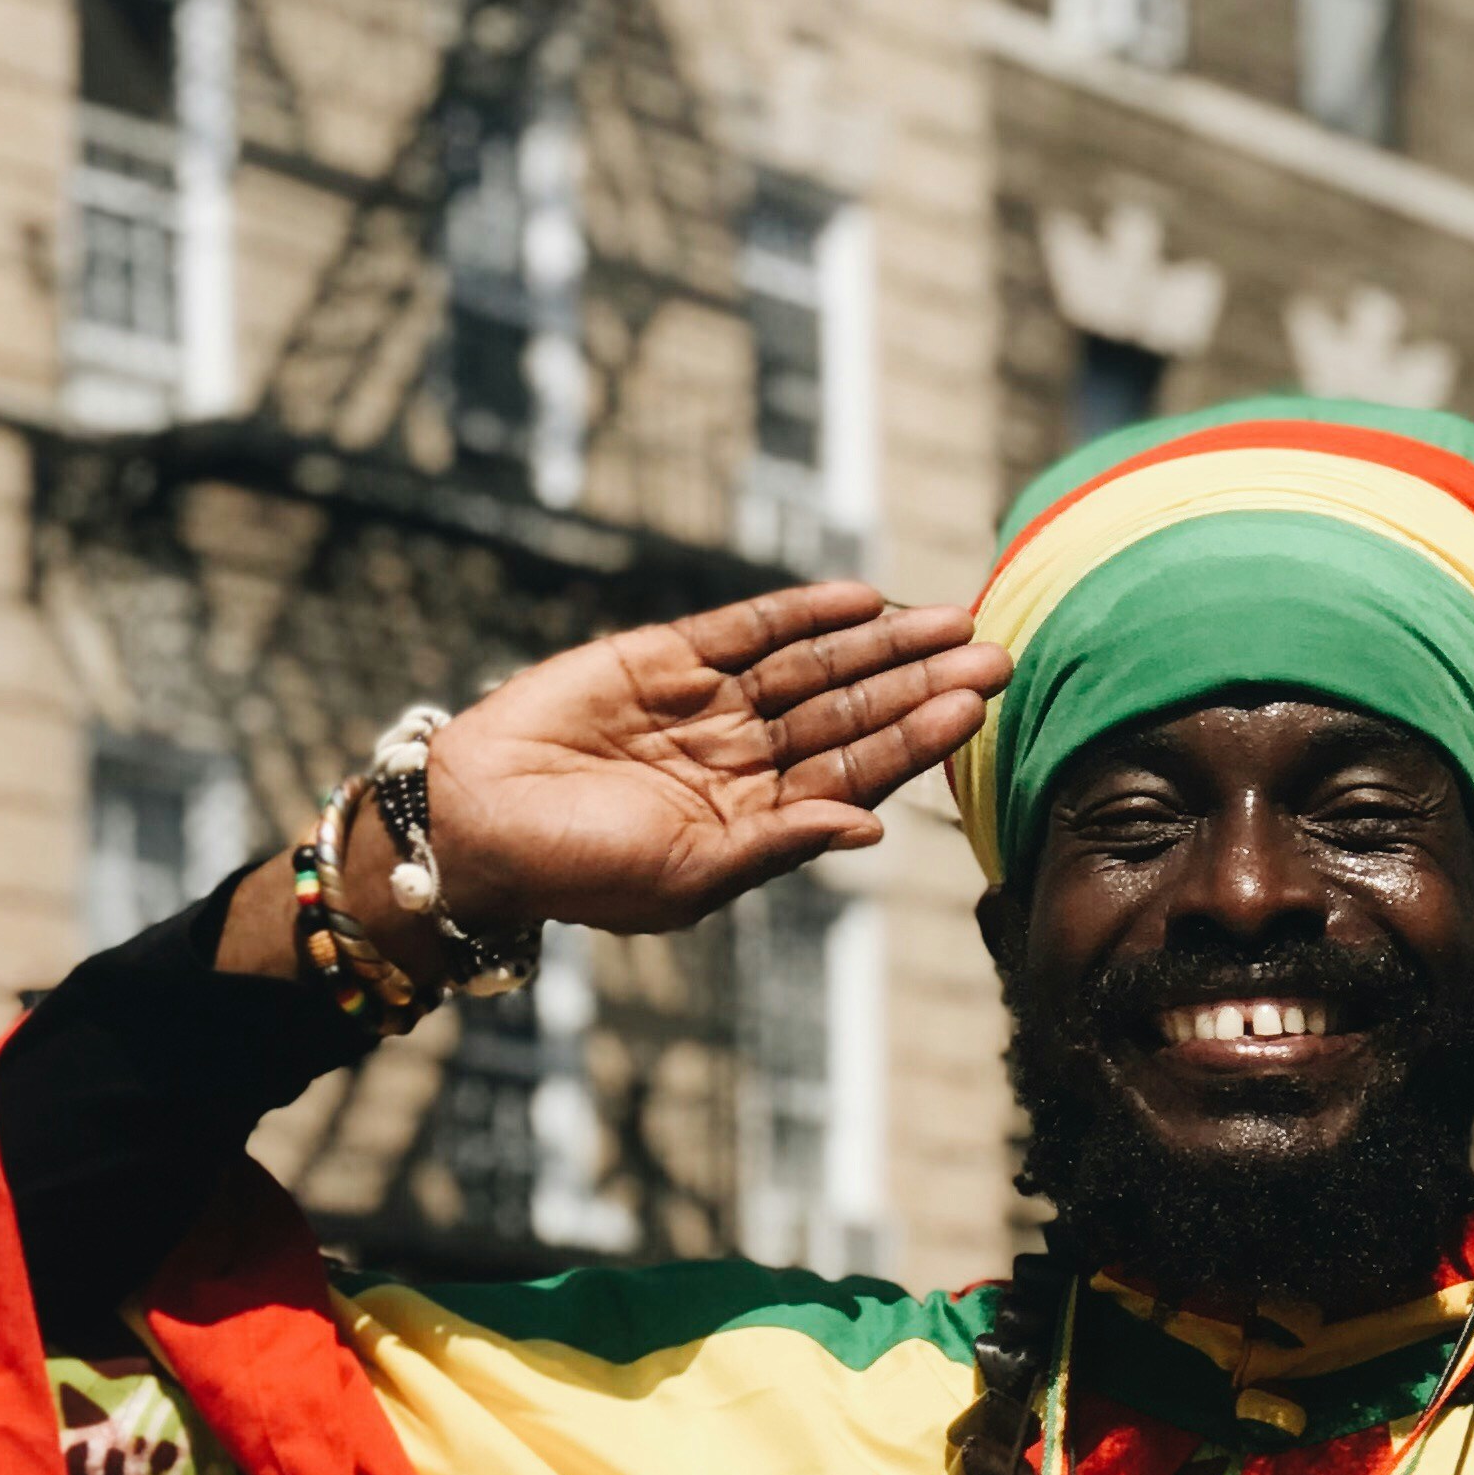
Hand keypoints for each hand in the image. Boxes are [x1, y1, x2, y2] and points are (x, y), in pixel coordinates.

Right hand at [422, 579, 1007, 942]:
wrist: (479, 821)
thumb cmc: (578, 871)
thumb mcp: (687, 876)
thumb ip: (779, 845)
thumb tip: (872, 829)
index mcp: (757, 821)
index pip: (856, 773)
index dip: (917, 739)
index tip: (973, 707)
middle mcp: (744, 761)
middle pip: (851, 713)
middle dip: (921, 681)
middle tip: (994, 650)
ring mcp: (707, 706)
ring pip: (813, 667)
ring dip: (881, 641)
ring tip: (949, 615)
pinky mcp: (665, 657)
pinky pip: (748, 628)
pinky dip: (802, 611)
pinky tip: (861, 598)